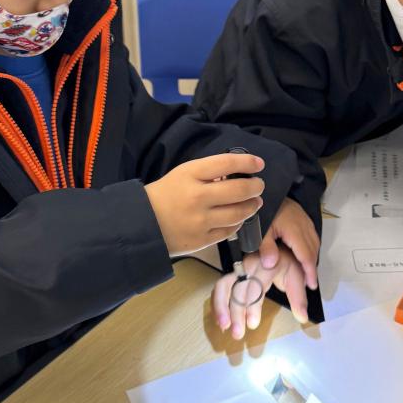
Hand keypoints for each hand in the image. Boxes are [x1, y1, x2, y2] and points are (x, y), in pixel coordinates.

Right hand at [146, 153, 263, 256]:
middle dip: (255, 186)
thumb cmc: (166, 194)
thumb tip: (238, 173)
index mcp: (190, 174)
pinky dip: (238, 222)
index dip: (247, 162)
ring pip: (238, 212)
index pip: (226, 163)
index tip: (259, 164)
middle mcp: (197, 196)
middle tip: (259, 185)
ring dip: (252, 206)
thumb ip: (208, 173)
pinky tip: (238, 218)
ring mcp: (200, 220)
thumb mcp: (183, 174)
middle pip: (238, 189)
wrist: (143, 223)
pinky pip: (229, 230)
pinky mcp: (202, 240)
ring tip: (255, 202)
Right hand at [211, 245, 308, 337]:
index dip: (252, 305)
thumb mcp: (297, 279)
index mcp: (268, 264)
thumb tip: (302, 318)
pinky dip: (218, 303)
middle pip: (237, 288)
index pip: (256, 285)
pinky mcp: (232, 274)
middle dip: (236, 312)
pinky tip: (221, 319)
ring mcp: (239, 268)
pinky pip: (220, 287)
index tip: (252, 324)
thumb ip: (299, 299)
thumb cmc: (288, 265)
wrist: (280, 250)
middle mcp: (250, 264)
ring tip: (224, 326)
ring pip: (223, 285)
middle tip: (237, 333)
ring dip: (221, 307)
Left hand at [256, 198, 319, 292]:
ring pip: (314, 242)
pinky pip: (311, 235)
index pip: (306, 254)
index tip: (311, 284)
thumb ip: (265, 246)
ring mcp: (304, 220)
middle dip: (312, 267)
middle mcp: (303, 224)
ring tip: (307, 271)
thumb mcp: (259, 229)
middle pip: (313, 250)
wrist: (265, 190)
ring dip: (312, 257)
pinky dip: (310, 247)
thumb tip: (272, 264)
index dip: (309, 271)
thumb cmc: (262, 209)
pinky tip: (303, 254)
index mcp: (294, 229)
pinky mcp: (302, 217)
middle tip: (310, 282)